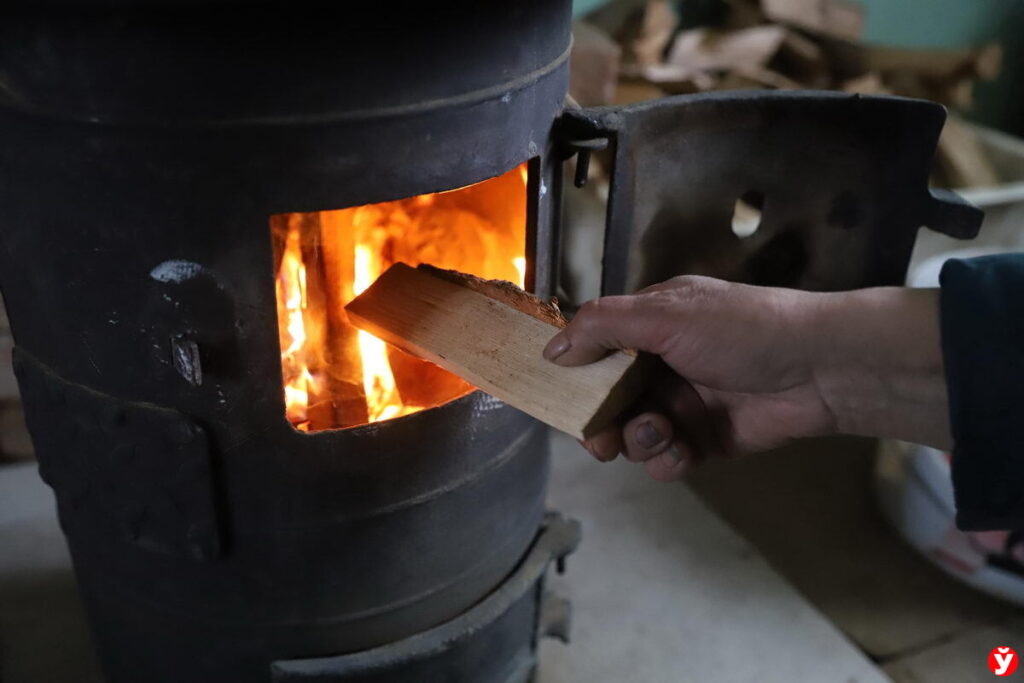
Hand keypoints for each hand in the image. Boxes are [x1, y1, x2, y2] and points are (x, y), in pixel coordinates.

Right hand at [543, 276, 949, 480]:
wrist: (819, 369)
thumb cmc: (742, 330)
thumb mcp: (666, 314)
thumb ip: (603, 326)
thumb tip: (551, 350)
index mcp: (650, 326)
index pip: (595, 350)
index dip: (574, 375)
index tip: (558, 397)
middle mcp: (661, 365)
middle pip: (607, 402)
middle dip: (599, 422)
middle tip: (598, 438)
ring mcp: (682, 404)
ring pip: (633, 434)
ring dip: (638, 439)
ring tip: (661, 431)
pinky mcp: (704, 440)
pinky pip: (666, 458)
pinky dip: (667, 459)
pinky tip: (682, 450)